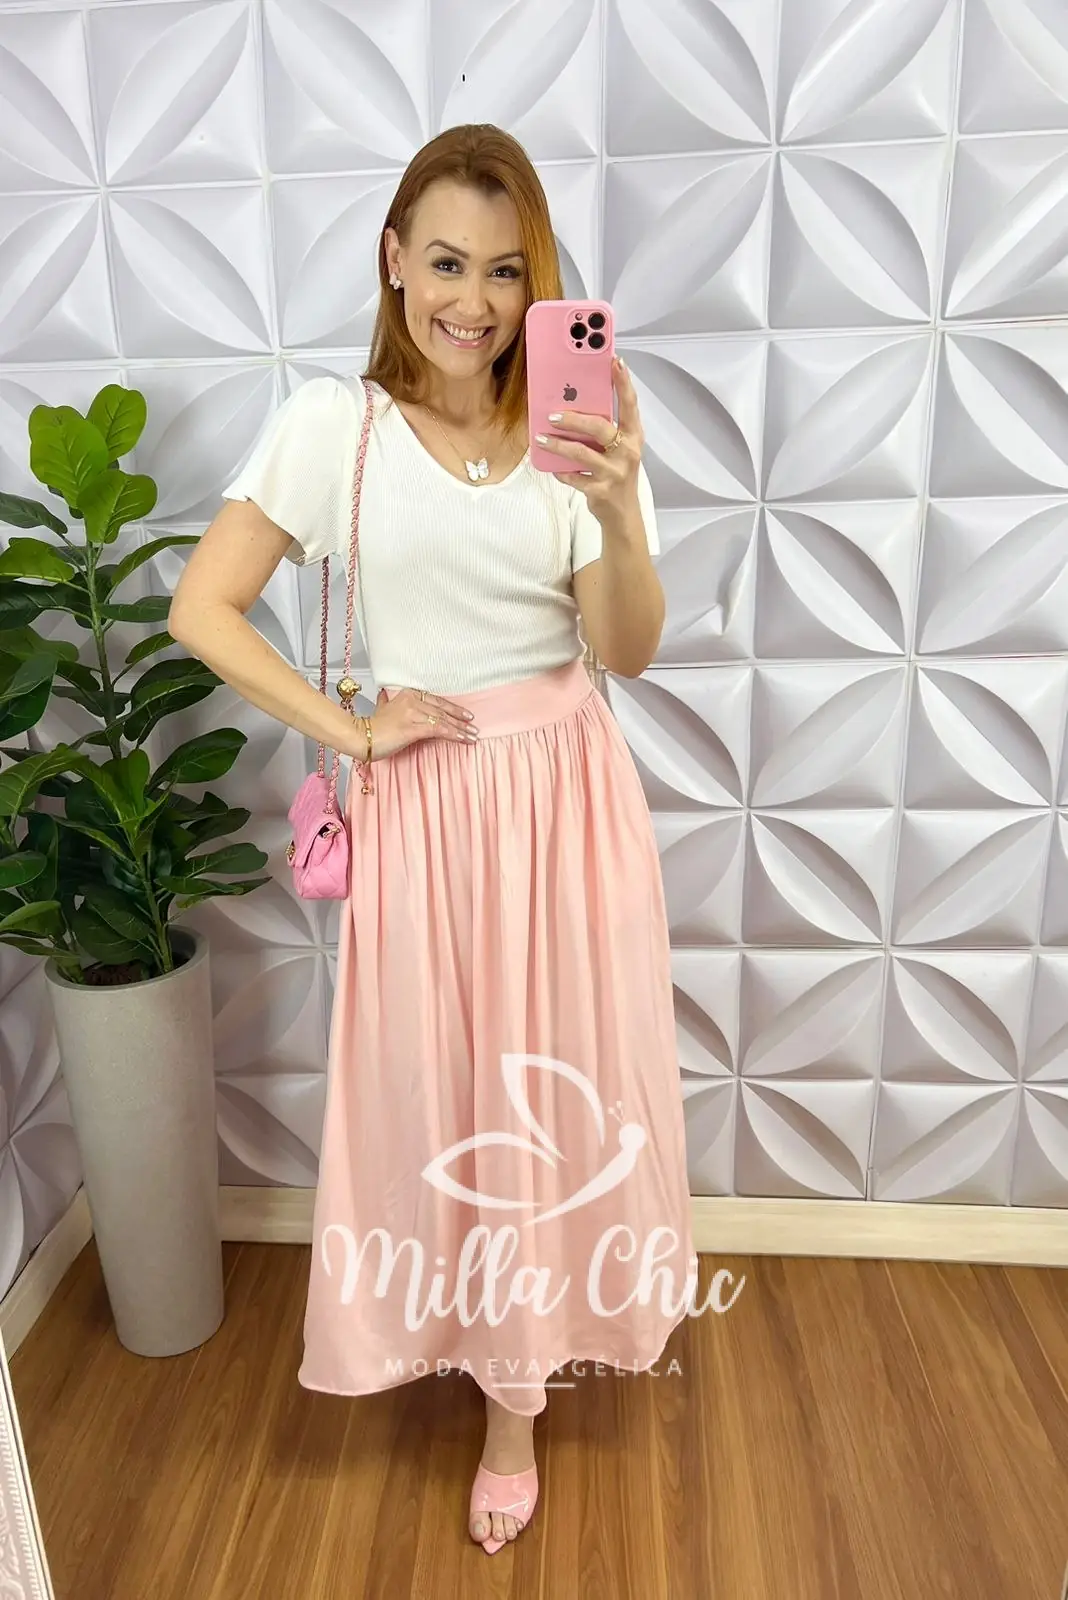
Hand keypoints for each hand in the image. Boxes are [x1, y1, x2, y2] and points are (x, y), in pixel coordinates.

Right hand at [363, 686, 476, 759]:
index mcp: (407, 694)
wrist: (359, 737)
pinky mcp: (412, 727)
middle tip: (474, 727)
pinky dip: (453, 734)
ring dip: (460, 729)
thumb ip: (386, 702)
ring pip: (443, 720)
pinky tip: (463, 739)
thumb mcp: (380, 709)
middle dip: (460, 719)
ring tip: (472, 736)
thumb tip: (384, 695)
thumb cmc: (371, 727)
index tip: (465, 716)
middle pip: (442, 710)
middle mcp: (411, 701)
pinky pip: (438, 730)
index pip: (436, 701)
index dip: (452, 708)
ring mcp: (412, 713)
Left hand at [535, 355, 643, 525]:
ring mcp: (614, 472)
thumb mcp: (618, 449)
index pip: (630, 405)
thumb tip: (574, 404)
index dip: (624, 382)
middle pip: (600, 427)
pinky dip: (560, 471)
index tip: (615, 361)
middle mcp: (627, 452)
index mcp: (634, 436)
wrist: (622, 514)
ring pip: (581, 452)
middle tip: (552, 415)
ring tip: (540, 438)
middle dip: (574, 419)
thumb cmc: (617, 473)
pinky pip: (573, 476)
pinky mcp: (600, 490)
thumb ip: (604, 430)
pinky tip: (552, 466)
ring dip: (557, 444)